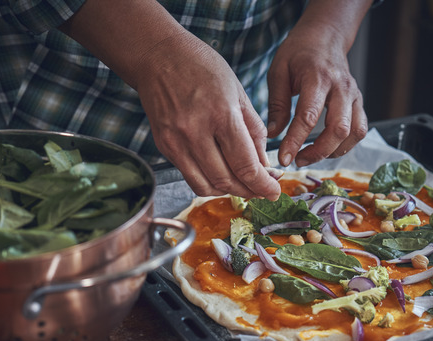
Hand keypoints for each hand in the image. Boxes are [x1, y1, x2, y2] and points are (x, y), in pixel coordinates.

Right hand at [60, 0, 279, 199]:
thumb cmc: (201, 67)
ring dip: (228, 191)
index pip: (245, 165)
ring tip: (243, 185)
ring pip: (206, 186)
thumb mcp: (238, 91)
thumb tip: (263, 165)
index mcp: (222, 114)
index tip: (274, 192)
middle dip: (250, 191)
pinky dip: (209, 183)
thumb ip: (253, 130)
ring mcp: (176, 141)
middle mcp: (196, 132)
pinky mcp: (165, 146)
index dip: (263, 185)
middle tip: (262, 189)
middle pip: (227, 181)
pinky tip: (221, 175)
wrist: (158, 56)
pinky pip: (190, 177)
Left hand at [267, 0, 370, 167]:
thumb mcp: (279, 72)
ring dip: (334, 151)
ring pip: (354, 132)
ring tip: (312, 156)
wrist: (325, 36)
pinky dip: (346, 145)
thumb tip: (272, 134)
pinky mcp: (359, 102)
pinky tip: (328, 148)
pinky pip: (359, 130)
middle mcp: (341, 87)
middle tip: (298, 160)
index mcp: (317, 77)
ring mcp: (354, 95)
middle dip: (318, 151)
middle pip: (338, 129)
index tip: (284, 158)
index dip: (296, 141)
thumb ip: (277, 104)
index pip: (308, 116)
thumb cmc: (298, 53)